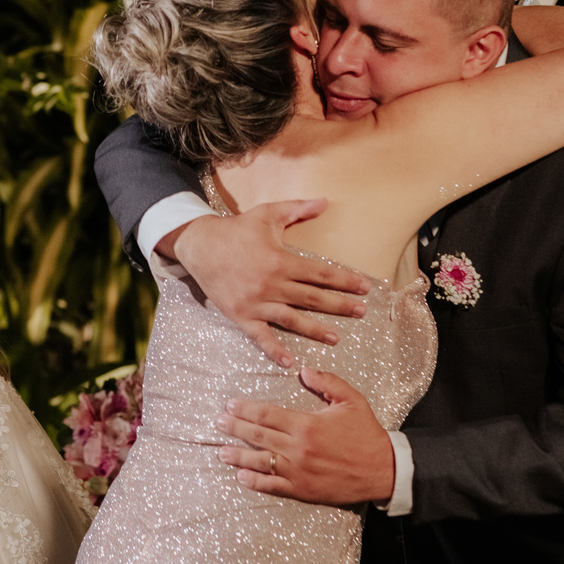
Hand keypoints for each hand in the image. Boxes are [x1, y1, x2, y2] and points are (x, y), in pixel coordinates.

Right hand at [166, 200, 368, 366]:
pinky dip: (274, 350)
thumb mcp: (267, 214)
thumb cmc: (236, 229)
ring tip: (336, 338)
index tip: (363, 287)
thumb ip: (297, 209)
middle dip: (340, 306)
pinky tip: (290, 361)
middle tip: (361, 312)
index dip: (344, 281)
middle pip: (313, 299)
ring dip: (316, 330)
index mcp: (280, 261)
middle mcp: (271, 285)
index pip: (320, 274)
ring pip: (292, 320)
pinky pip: (260, 336)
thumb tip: (324, 201)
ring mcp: (256, 303)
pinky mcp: (241, 315)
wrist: (200, 246)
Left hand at [215, 368, 393, 504]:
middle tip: (217, 423)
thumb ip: (326, 382)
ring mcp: (298, 471)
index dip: (246, 409)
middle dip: (235, 428)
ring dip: (238, 455)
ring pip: (261, 462)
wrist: (383, 469)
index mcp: (306, 424)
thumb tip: (303, 370)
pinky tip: (241, 476)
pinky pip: (273, 486)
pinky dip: (255, 482)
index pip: (267, 415)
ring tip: (221, 452)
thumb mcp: (351, 400)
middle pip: (258, 436)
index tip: (230, 405)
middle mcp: (298, 448)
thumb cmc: (366, 433)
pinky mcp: (303, 489)